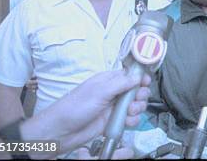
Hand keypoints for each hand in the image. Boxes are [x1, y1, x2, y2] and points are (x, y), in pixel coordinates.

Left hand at [20, 70, 151, 156]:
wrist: (61, 132)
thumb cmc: (75, 107)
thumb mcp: (99, 91)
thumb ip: (121, 83)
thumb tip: (138, 76)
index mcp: (109, 80)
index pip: (130, 74)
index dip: (140, 77)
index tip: (146, 82)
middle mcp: (113, 92)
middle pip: (137, 90)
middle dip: (140, 95)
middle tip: (136, 100)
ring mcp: (113, 107)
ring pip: (136, 105)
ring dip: (137, 108)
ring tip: (129, 112)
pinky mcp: (113, 121)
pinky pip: (130, 119)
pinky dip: (131, 121)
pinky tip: (126, 122)